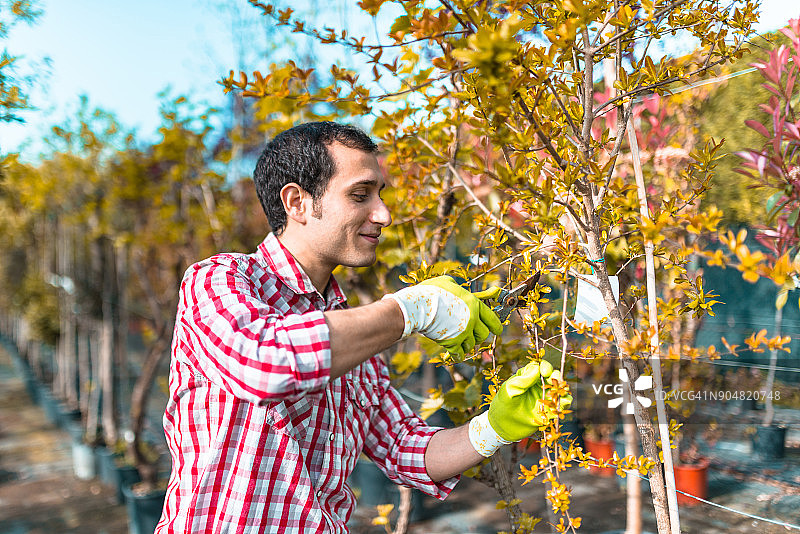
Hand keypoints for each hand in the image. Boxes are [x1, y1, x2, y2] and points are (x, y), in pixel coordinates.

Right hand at [384, 275, 502, 357]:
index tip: (497, 330)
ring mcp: (463, 333)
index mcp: (474, 304)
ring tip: (458, 340)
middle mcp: (472, 319)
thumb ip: (459, 288)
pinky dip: (457, 354)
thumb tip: (460, 288)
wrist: (418, 306)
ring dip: (466, 344)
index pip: (493, 319)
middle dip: (478, 335)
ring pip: (472, 345)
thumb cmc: (431, 291)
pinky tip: (453, 353)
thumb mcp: (448, 283)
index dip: (496, 326)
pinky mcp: (453, 343)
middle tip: (471, 334)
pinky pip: (460, 354)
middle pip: (484, 335)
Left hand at [488, 360, 571, 441]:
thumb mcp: (510, 389)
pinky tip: (563, 401)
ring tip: (560, 391)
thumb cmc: (504, 403)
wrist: (503, 425)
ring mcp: (545, 397)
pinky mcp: (550, 410)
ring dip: (562, 388)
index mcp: (528, 376)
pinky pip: (561, 404)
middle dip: (555, 377)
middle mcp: (538, 385)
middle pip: (552, 376)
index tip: (545, 372)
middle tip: (555, 380)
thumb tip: (537, 368)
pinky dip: (565, 402)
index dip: (545, 367)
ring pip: (559, 389)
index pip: (540, 367)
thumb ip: (523, 379)